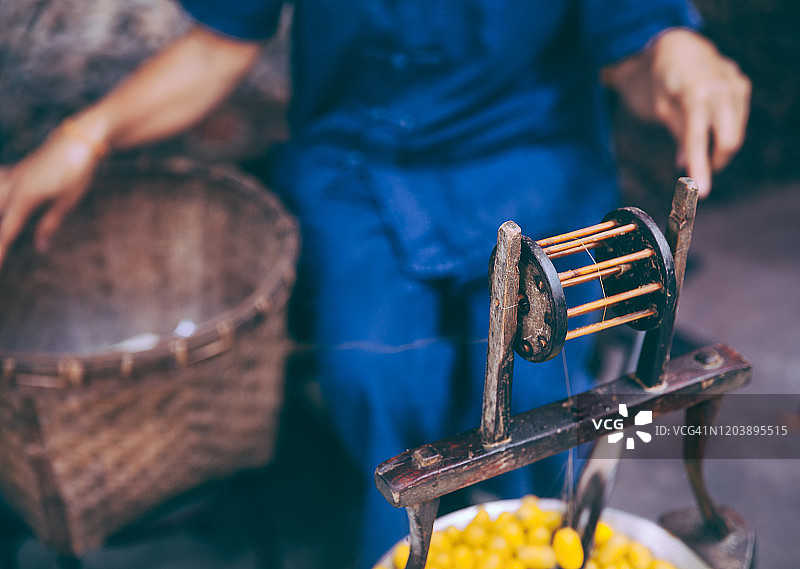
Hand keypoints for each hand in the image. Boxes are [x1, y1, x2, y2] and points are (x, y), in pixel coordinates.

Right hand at [0, 124, 102, 267]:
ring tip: (3, 231)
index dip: (0, 250)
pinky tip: (1, 195)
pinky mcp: (18, 169)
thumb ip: (50, 223)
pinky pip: (0, 183)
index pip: (7, 230)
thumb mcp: (67, 201)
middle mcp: (13, 186)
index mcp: (25, 197)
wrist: (80, 139)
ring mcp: (13, 175)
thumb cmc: (77, 171)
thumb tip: (40, 247)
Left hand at [602, 28, 750, 196]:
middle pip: (728, 138)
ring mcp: (734, 83)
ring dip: (719, 148)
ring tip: (699, 153)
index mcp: (696, 92)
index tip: (701, 192)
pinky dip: (725, 131)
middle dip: (714, 161)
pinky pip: (738, 117)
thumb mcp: (658, 107)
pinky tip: (709, 132)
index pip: (699, 138)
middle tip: (697, 175)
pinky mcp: (740, 85)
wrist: (676, 47)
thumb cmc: (659, 79)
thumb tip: (685, 165)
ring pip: (736, 131)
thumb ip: (676, 133)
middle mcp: (721, 86)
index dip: (700, 167)